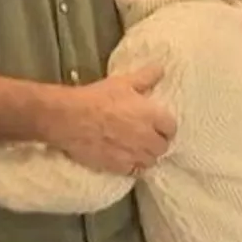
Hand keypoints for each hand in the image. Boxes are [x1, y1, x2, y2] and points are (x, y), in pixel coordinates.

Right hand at [46, 64, 176, 174]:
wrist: (70, 118)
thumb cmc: (98, 97)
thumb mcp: (122, 82)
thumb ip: (145, 77)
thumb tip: (160, 69)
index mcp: (152, 116)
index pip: (171, 127)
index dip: (165, 126)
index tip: (158, 124)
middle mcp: (147, 138)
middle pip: (163, 147)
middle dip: (157, 142)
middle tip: (147, 136)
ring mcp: (134, 155)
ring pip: (150, 161)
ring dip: (147, 156)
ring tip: (137, 149)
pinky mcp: (118, 167)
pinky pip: (134, 172)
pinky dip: (133, 167)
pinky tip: (126, 159)